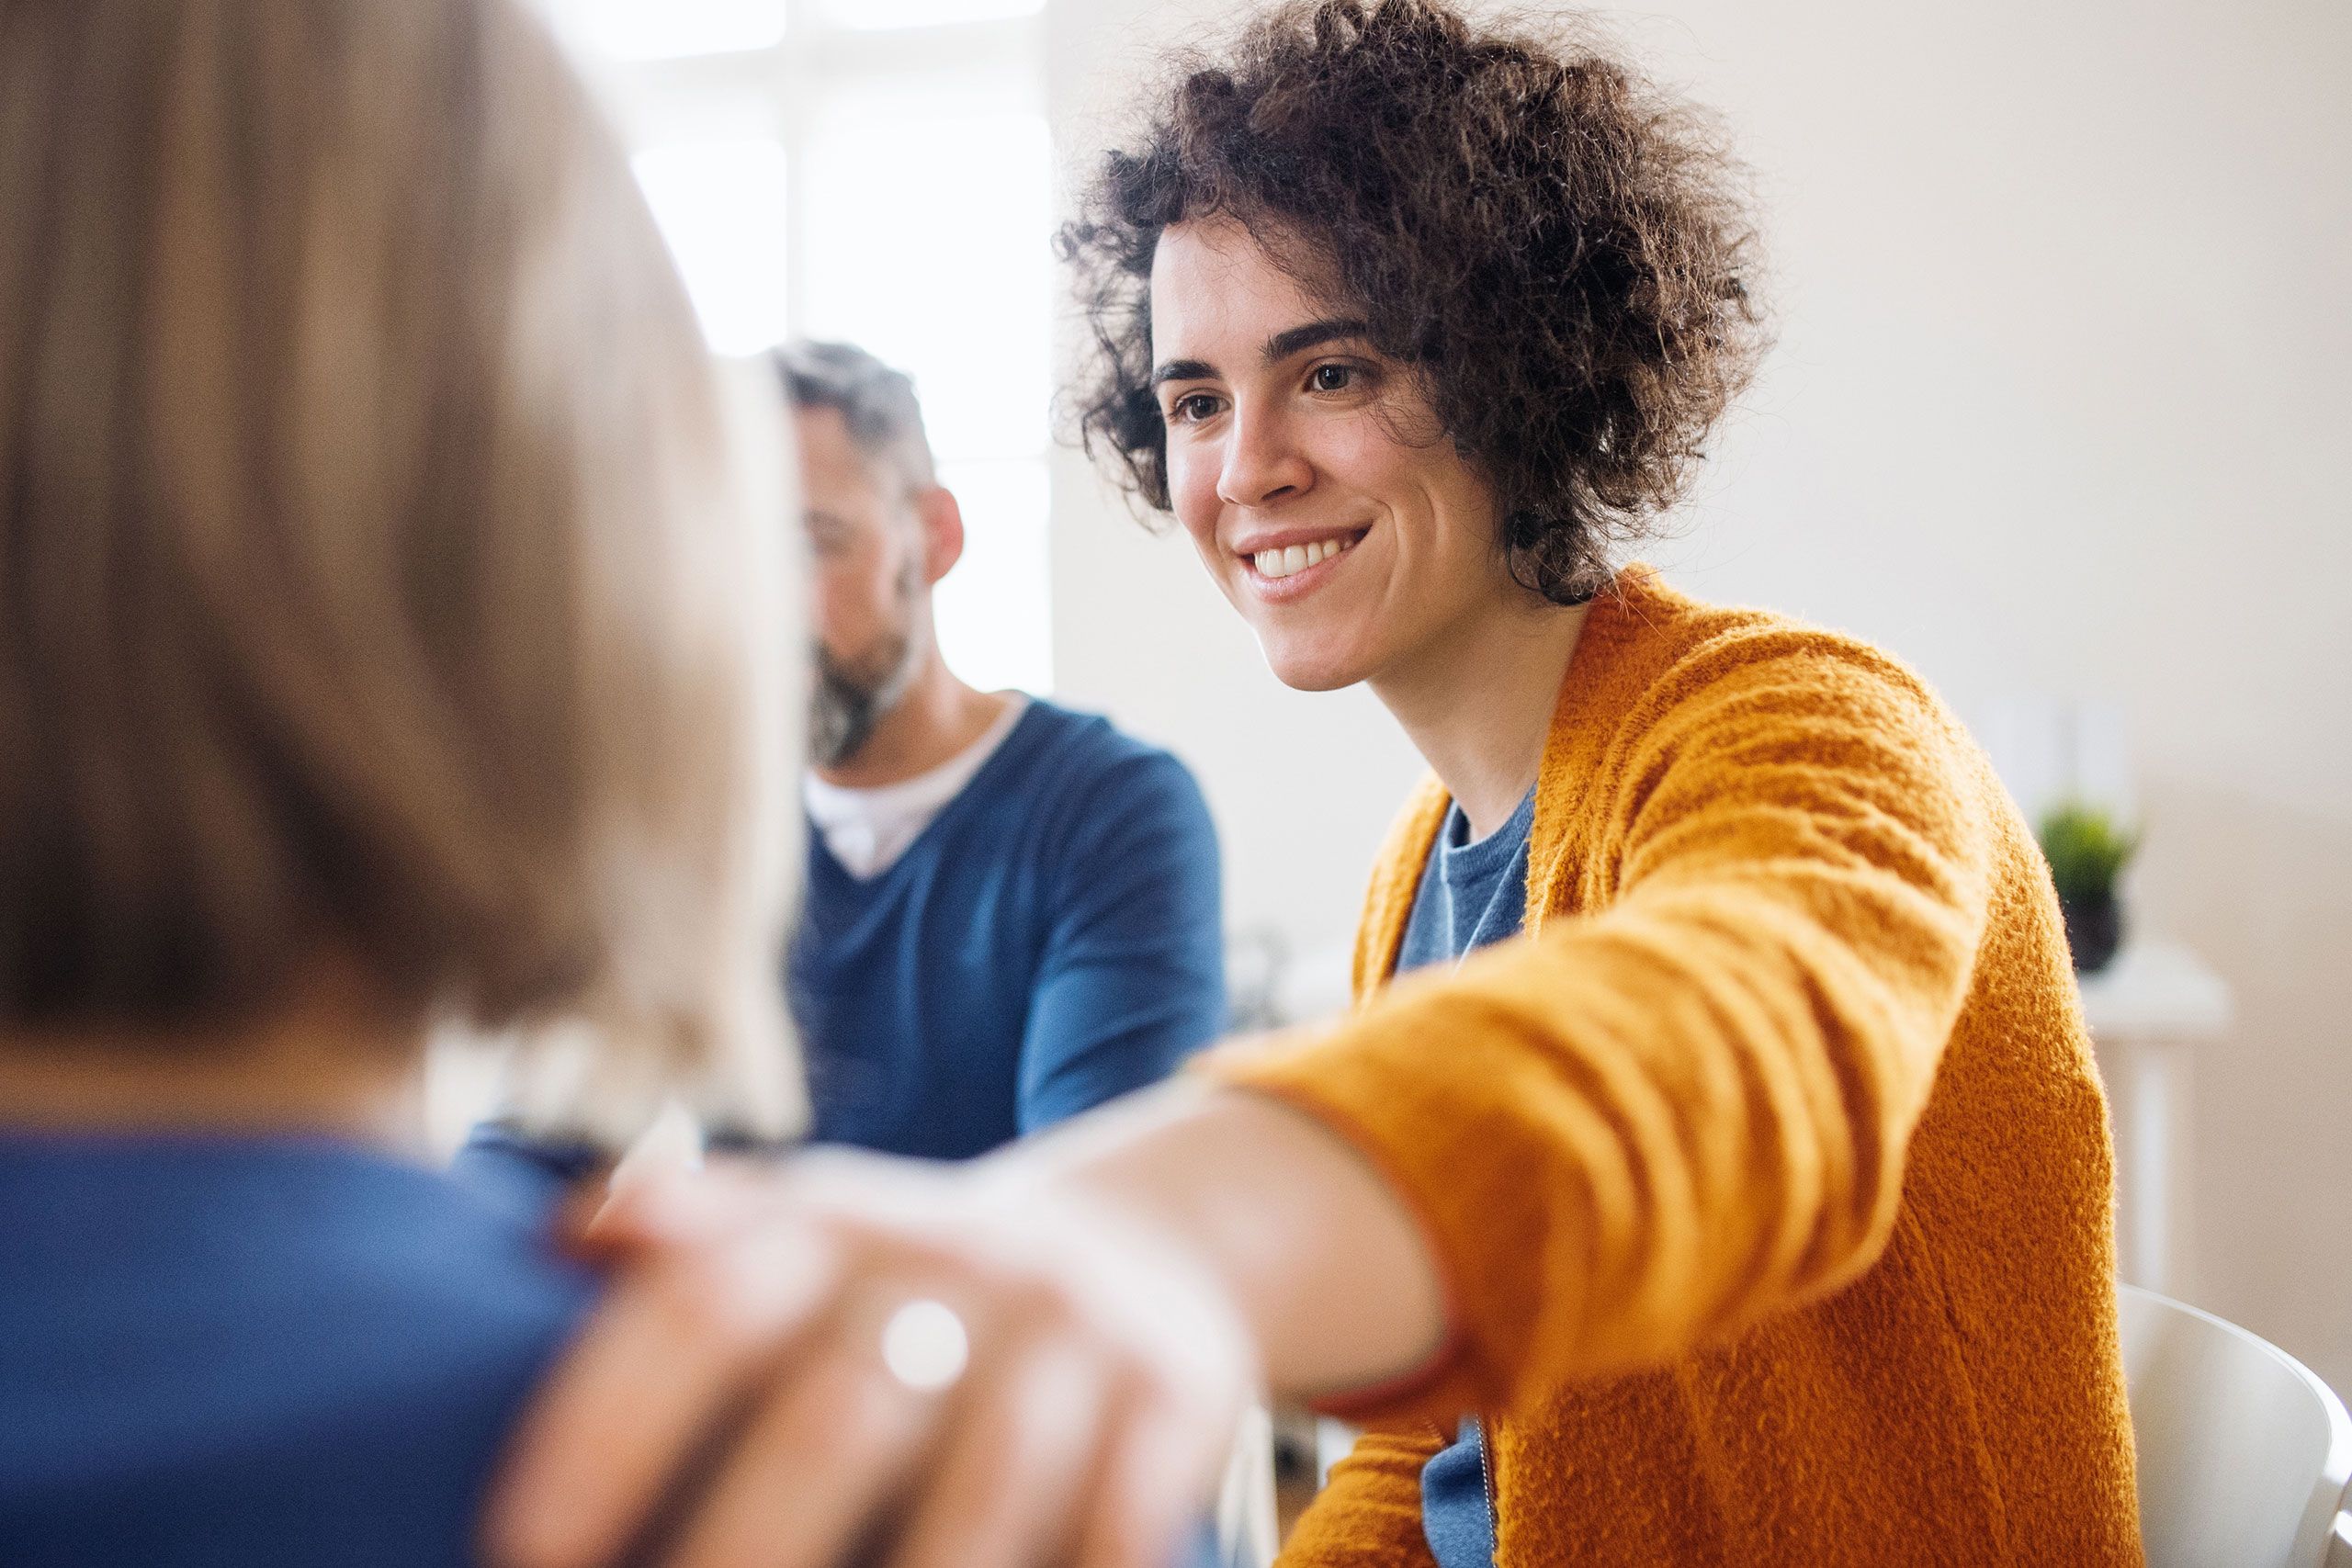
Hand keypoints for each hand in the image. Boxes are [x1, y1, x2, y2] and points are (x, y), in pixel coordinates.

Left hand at [483, 1147, 1258, 1567]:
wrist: (1138, 1247)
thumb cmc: (907, 1285)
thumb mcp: (805, 1232)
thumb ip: (688, 1239)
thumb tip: (553, 1238)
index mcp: (828, 1221)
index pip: (700, 1307)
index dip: (604, 1427)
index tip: (519, 1546)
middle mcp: (951, 1259)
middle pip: (833, 1416)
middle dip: (738, 1554)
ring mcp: (1069, 1328)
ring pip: (985, 1489)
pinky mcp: (1175, 1392)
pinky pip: (1120, 1523)